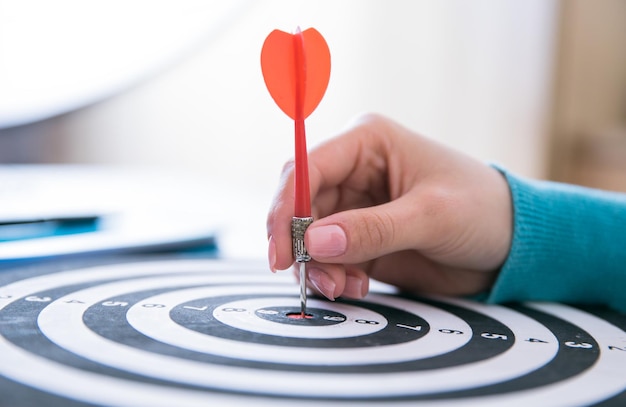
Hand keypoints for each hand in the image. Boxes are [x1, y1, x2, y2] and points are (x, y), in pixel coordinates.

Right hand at [266, 113, 511, 300]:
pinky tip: (356, 286)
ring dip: (317, 266)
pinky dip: (333, 275)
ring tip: (344, 288)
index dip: (285, 207)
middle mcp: (355, 170)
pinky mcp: (361, 238)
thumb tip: (313, 243)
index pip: (307, 167)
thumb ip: (371, 229)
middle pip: (299, 205)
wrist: (512, 246)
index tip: (281, 250)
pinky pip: (328, 257)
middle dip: (300, 244)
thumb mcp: (431, 216)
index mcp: (368, 143)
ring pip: (309, 236)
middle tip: (314, 279)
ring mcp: (356, 206)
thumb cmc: (482, 210)